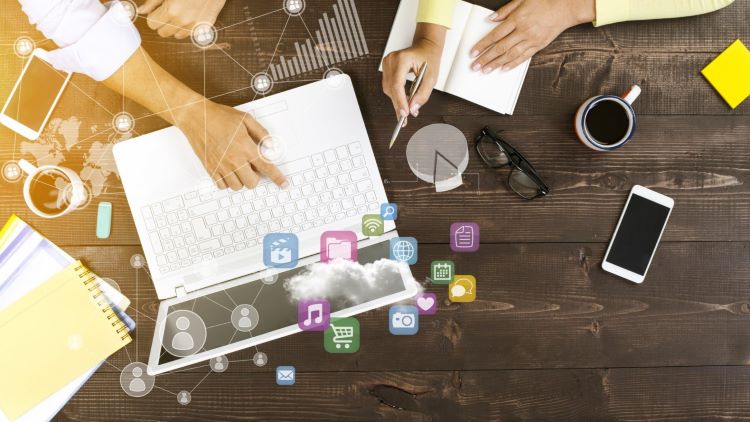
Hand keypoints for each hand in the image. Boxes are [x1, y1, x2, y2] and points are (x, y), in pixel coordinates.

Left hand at [139, 0, 226, 38]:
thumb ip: (153, 1)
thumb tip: (142, 10)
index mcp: (171, 10)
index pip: (152, 24)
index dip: (153, 15)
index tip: (157, 10)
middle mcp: (183, 21)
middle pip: (163, 33)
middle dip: (163, 23)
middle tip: (168, 11)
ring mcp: (195, 25)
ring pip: (177, 36)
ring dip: (176, 27)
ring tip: (181, 13)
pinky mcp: (206, 26)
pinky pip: (191, 34)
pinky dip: (188, 27)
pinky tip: (191, 15)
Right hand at [175, 99, 287, 190]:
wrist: (196, 117)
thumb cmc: (220, 116)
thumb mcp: (246, 119)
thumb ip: (261, 133)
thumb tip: (271, 145)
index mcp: (245, 147)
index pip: (266, 167)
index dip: (277, 178)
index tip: (283, 184)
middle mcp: (234, 159)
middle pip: (252, 183)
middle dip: (255, 178)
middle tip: (251, 167)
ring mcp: (221, 166)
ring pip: (237, 186)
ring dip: (241, 180)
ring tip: (238, 168)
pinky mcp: (210, 168)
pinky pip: (222, 185)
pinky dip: (227, 182)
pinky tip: (227, 171)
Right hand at [381, 23, 445, 123]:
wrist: (425, 46)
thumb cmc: (429, 58)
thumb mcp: (431, 77)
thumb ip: (423, 94)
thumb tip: (413, 109)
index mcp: (402, 59)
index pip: (397, 84)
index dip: (400, 101)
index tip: (404, 114)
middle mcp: (391, 60)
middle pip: (391, 89)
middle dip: (399, 104)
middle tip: (405, 118)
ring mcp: (387, 63)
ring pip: (388, 89)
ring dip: (397, 101)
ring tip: (406, 110)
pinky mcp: (386, 68)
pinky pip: (388, 86)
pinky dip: (395, 95)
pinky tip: (403, 101)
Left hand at [470, 0, 594, 71]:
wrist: (566, 8)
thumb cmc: (544, 1)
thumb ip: (505, 10)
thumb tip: (491, 19)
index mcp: (517, 19)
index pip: (495, 35)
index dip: (483, 45)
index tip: (473, 52)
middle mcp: (523, 31)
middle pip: (500, 48)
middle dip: (486, 58)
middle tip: (475, 66)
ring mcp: (531, 40)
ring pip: (510, 55)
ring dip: (496, 64)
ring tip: (486, 70)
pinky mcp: (538, 45)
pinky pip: (523, 57)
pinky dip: (512, 64)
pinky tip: (503, 68)